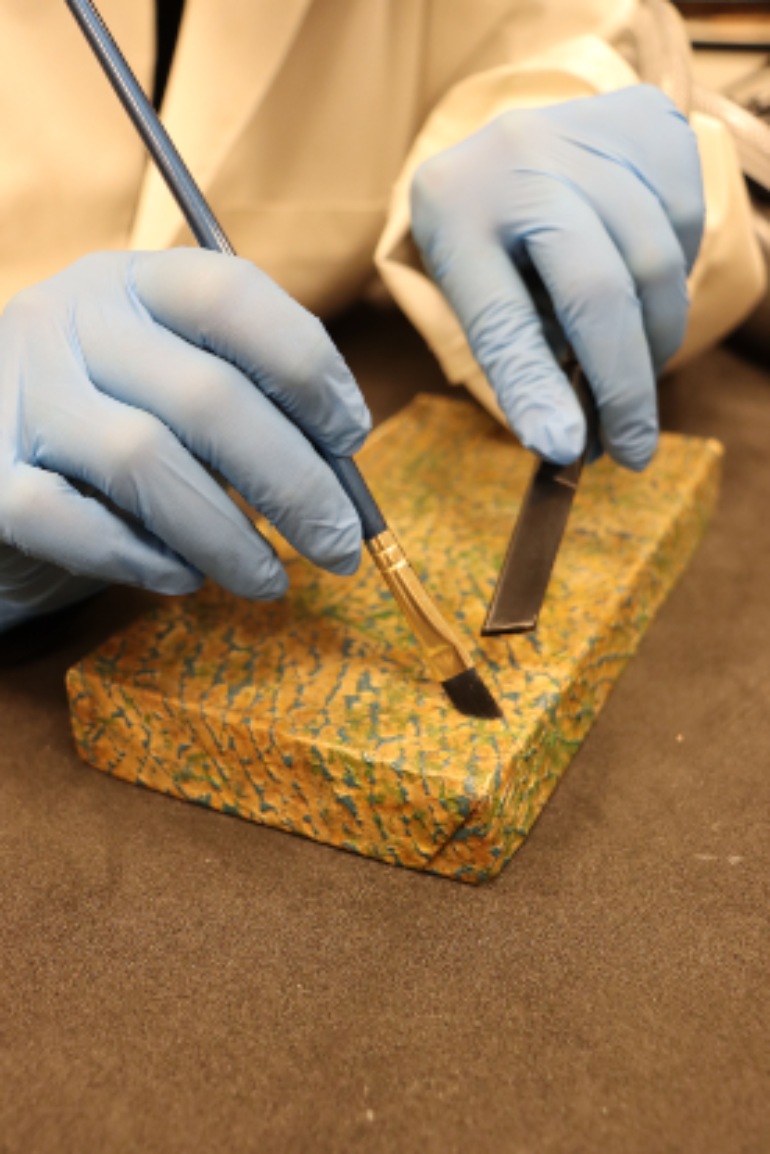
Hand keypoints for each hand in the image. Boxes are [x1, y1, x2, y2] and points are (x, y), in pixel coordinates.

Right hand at [0, 249, 369, 632]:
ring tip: (270, 580)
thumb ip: (246, 406)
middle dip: (295, 483)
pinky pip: (74, 523)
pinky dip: (143, 561)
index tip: (352, 438)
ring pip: (146, 462)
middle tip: (341, 544)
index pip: (231, 296)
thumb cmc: (111, 431)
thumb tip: (340, 482)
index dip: (308, 369)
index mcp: (131, 283)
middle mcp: (67, 320)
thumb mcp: (172, 386)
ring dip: (229, 537)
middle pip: (207, 396)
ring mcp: (18, 393)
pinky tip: (182, 579)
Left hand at [410, 85, 703, 468]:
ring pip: (658, 264)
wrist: (512, 140)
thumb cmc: (487, 237)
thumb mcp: (476, 290)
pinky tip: (639, 283)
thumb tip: (573, 436)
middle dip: (624, 386)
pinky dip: (672, 280)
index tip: (564, 450)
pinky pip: (687, 227)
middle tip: (631, 448)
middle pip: (597, 291)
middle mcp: (518, 158)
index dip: (533, 387)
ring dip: (656, 339)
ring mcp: (588, 132)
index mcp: (453, 210)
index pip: (500, 316)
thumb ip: (518, 352)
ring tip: (630, 367)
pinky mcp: (647, 127)